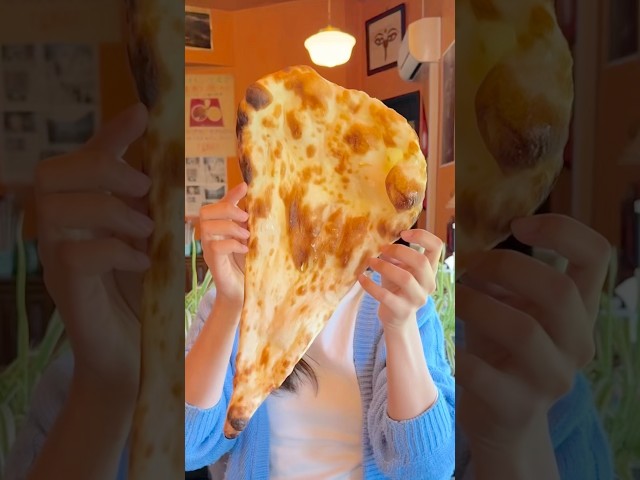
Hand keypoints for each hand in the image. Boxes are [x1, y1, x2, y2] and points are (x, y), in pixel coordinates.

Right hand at [35, 104, 151, 400]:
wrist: (133, 358)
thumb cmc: (142, 298)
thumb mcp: (153, 242)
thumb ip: (152, 205)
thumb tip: (163, 163)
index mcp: (82, 215)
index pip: (82, 161)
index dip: (110, 134)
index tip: (144, 114)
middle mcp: (60, 232)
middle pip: (53, 174)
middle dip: (103, 170)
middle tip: (143, 191)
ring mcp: (56, 261)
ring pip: (57, 208)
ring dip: (112, 211)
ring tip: (147, 232)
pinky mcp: (66, 291)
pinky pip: (76, 253)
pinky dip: (116, 250)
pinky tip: (142, 264)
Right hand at [199, 182, 249, 311]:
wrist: (245, 293)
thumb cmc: (249, 266)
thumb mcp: (254, 240)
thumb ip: (253, 225)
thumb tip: (264, 207)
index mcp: (222, 227)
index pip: (221, 204)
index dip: (231, 194)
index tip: (246, 186)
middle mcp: (212, 235)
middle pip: (206, 211)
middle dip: (227, 210)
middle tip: (245, 219)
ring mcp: (210, 249)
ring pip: (208, 226)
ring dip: (230, 227)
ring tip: (247, 236)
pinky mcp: (214, 262)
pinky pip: (215, 245)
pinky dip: (232, 244)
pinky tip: (244, 249)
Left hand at [358, 229, 442, 329]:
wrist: (396, 318)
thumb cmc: (397, 287)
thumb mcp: (398, 268)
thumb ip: (393, 254)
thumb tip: (380, 237)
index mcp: (430, 270)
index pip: (437, 247)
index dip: (422, 236)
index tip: (403, 233)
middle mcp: (428, 284)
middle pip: (421, 262)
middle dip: (399, 251)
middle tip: (382, 248)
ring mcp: (417, 299)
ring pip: (405, 278)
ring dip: (384, 266)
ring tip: (370, 261)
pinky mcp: (402, 310)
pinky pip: (385, 295)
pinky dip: (371, 285)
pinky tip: (361, 277)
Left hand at [456, 214, 609, 470]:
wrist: (502, 420)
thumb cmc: (502, 350)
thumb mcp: (510, 306)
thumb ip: (503, 274)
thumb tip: (472, 232)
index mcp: (580, 311)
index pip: (597, 255)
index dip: (562, 229)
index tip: (518, 225)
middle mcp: (578, 343)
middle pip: (559, 290)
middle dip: (504, 267)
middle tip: (469, 267)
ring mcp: (552, 378)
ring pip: (523, 329)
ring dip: (476, 305)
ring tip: (455, 299)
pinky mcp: (517, 406)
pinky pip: (483, 372)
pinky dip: (459, 352)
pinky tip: (451, 343)